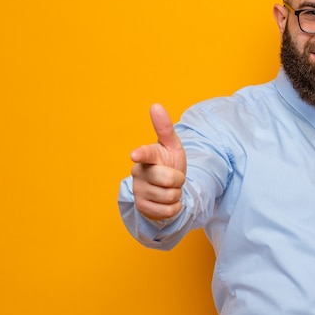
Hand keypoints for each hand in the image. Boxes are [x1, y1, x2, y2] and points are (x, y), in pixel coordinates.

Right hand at [130, 104, 186, 219]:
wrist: (167, 188)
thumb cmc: (168, 163)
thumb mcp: (172, 146)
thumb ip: (165, 128)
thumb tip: (155, 105)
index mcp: (147, 155)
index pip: (146, 153)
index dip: (142, 154)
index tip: (135, 154)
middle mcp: (138, 172)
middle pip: (169, 179)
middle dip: (178, 180)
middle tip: (173, 178)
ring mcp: (138, 190)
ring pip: (169, 196)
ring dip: (175, 194)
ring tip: (168, 189)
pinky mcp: (141, 207)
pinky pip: (168, 210)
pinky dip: (173, 207)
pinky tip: (166, 201)